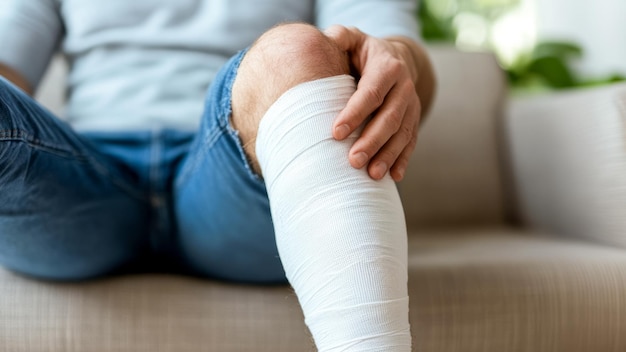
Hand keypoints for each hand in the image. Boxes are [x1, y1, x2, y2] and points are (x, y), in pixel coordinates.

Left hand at [324, 25, 421, 181]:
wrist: (396, 59)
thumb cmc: (364, 53)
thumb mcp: (353, 38)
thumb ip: (340, 37)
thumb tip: (327, 39)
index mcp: (388, 67)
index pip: (371, 93)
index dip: (355, 113)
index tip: (336, 133)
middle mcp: (404, 87)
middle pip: (389, 118)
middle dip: (372, 141)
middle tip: (353, 160)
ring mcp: (411, 106)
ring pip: (402, 133)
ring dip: (388, 155)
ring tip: (371, 174)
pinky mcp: (414, 120)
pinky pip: (411, 142)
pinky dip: (403, 160)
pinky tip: (394, 178)